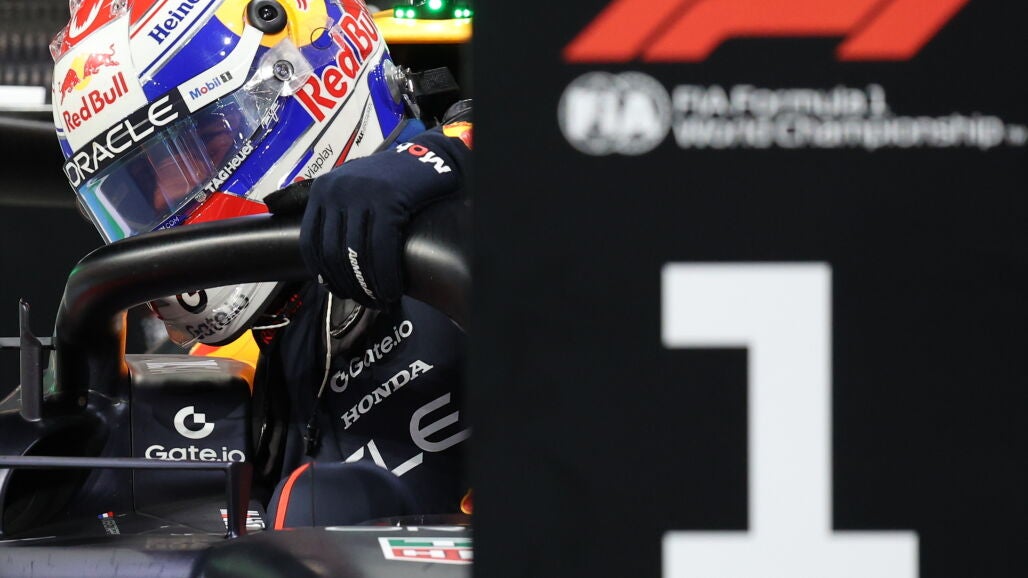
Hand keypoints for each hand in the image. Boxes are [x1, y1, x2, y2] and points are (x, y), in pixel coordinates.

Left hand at [298, 128, 466, 306]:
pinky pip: (381, 248)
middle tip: (365, 301)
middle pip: (332, 252)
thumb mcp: (355, 189)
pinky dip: (386, 276)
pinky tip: (392, 289)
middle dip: (348, 285)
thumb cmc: (394, 180)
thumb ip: (338, 215)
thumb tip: (329, 264)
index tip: (338, 291)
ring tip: (380, 300)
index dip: (323, 273)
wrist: (431, 156)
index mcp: (323, 190)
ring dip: (368, 286)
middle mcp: (336, 190)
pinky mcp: (388, 199)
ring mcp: (362, 194)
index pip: (310, 241)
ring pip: (356, 254)